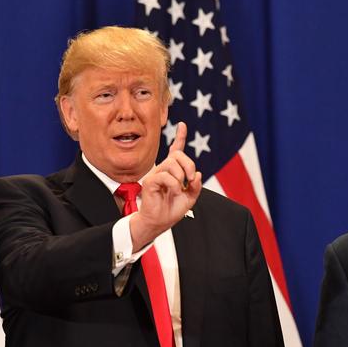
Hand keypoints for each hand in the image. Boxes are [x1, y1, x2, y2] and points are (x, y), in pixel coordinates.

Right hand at [129, 122, 201, 251]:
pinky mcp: (150, 181)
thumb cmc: (172, 209)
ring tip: (179, 189)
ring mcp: (156, 174)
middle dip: (188, 165)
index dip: (180, 136)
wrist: (160, 222)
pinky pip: (165, 176)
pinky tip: (174, 191)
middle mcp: (163, 169)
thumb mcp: (190, 197)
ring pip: (171, 164)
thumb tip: (197, 174)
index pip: (176, 150)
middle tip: (190, 179)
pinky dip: (174, 184)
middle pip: (177, 155)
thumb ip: (196, 186)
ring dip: (180, 177)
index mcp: (173, 171)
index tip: (182, 125)